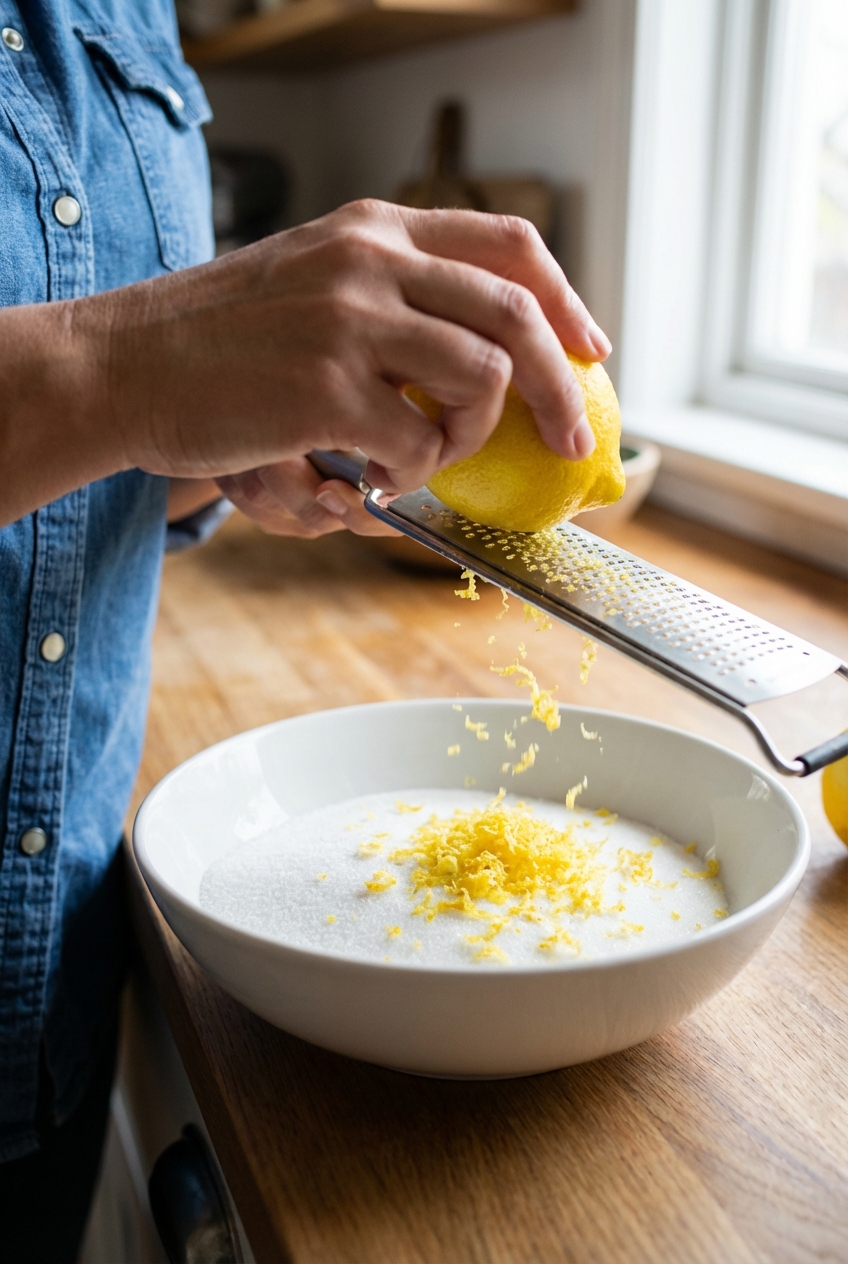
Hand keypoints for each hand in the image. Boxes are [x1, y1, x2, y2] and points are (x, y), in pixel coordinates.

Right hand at [1, 199, 610, 526]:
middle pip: (516, 314)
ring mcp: (351, 320)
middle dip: (561, 388)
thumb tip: (477, 360)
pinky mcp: (327, 387)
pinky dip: (408, 475)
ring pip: (480, 380)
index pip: (506, 243)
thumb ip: (389, 300)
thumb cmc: (219, 341)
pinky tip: (364, 479)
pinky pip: (418, 442)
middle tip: (567, 440)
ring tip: (413, 459)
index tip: (588, 348)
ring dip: (465, 439)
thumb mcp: (311, 282)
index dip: (563, 299)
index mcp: (374, 229)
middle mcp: (371, 261)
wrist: (122, 364)